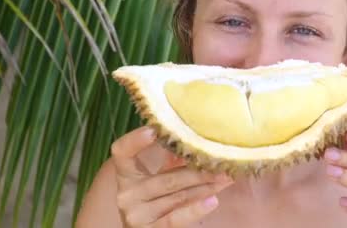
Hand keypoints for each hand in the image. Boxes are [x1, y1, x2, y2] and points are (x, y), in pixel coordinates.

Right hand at [110, 126, 233, 227]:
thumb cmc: (153, 200)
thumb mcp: (157, 178)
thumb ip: (170, 162)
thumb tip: (194, 141)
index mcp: (126, 174)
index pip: (121, 152)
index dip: (135, 140)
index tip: (154, 129)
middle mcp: (127, 193)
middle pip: (165, 178)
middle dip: (197, 170)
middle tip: (220, 161)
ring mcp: (137, 214)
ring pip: (177, 196)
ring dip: (205, 187)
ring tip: (224, 178)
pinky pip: (176, 218)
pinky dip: (196, 209)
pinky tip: (212, 200)